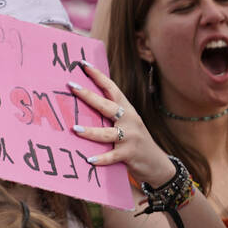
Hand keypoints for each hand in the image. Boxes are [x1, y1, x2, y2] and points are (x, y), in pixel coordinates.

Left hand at [67, 62, 174, 185]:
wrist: (156, 162)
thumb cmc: (135, 141)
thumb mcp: (127, 123)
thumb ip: (111, 115)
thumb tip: (85, 103)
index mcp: (127, 110)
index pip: (112, 89)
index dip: (98, 76)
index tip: (83, 64)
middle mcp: (129, 120)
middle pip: (107, 106)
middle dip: (89, 95)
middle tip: (72, 86)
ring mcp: (130, 137)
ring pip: (107, 133)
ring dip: (91, 131)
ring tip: (75, 129)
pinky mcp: (129, 154)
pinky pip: (112, 156)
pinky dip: (101, 158)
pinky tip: (89, 159)